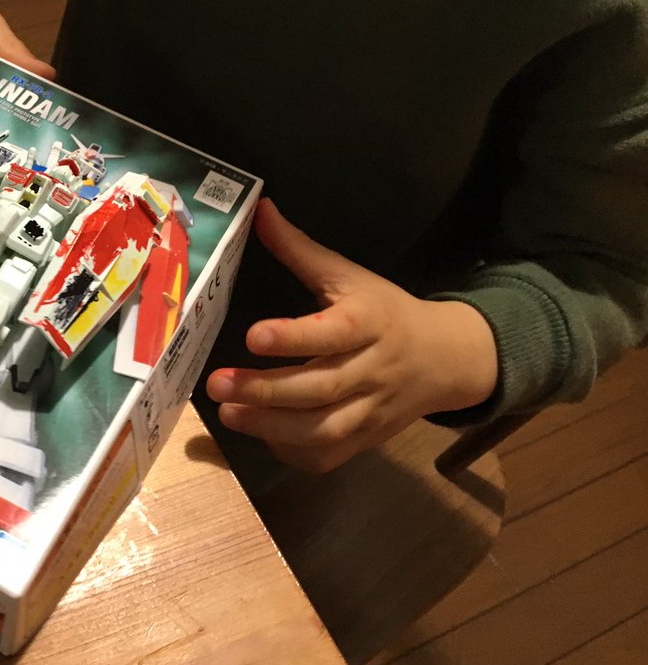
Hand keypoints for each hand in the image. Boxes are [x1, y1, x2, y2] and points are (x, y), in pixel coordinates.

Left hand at [206, 199, 497, 471]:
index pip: (333, 333)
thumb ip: (300, 250)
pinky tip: (260, 436)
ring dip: (272, 428)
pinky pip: (330, 455)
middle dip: (266, 390)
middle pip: (322, 388)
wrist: (445, 360)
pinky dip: (294, 452)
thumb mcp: (349, 276)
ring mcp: (372, 411)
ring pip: (325, 429)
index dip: (294, 337)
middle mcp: (373, 370)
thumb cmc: (386, 311)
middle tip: (218, 384)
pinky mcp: (367, 440)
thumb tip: (260, 209)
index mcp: (369, 323)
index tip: (252, 336)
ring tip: (229, 413)